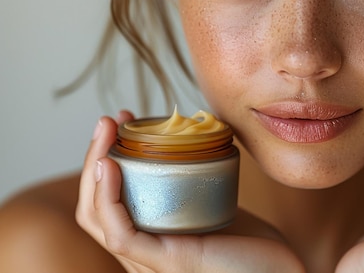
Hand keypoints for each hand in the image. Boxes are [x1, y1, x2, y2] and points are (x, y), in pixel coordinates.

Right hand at [75, 112, 303, 272]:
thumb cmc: (253, 245)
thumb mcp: (216, 207)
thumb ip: (198, 187)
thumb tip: (194, 140)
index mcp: (150, 240)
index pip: (106, 204)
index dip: (104, 160)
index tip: (123, 123)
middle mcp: (143, 253)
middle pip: (94, 208)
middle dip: (94, 156)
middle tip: (109, 121)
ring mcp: (152, 261)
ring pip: (98, 218)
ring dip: (95, 166)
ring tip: (107, 132)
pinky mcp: (169, 262)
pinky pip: (122, 234)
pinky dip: (108, 199)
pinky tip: (110, 166)